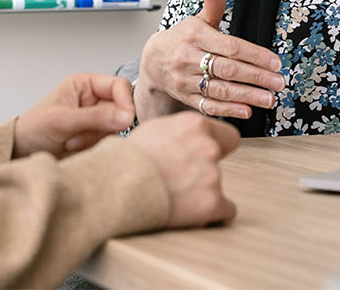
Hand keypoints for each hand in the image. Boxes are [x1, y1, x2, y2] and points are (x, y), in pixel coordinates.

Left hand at [12, 73, 134, 157]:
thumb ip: (96, 117)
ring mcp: (96, 120)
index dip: (125, 102)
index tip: (125, 120)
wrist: (20, 154)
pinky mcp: (96, 138)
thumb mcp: (62, 120)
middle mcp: (93, 100)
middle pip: (121, 109)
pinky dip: (94, 148)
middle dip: (102, 125)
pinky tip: (74, 147)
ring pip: (116, 128)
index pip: (119, 86)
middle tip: (80, 132)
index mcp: (85, 85)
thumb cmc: (32, 130)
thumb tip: (127, 116)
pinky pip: (109, 142)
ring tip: (71, 140)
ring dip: (95, 139)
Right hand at [126, 112, 240, 226]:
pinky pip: (225, 210)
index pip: (227, 136)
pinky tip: (187, 212)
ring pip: (216, 186)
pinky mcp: (211, 203)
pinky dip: (209, 214)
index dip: (215, 147)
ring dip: (200, 192)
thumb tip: (178, 139)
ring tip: (170, 195)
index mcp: (193, 125)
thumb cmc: (121, 161)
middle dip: (202, 170)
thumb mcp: (150, 131)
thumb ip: (176, 133)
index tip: (203, 156)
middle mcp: (208, 147)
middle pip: (219, 161)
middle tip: (177, 179)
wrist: (111, 189)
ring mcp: (212, 175)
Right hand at [139, 0, 285, 119]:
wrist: (153, 62)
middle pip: (228, 69)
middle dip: (256, 77)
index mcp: (196, 36)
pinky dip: (228, 109)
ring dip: (247, 96)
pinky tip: (246, 110)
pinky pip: (207, 105)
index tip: (275, 62)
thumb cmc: (182, 40)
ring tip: (269, 99)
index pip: (230, 47)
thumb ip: (212, 4)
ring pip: (220, 89)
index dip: (255, 55)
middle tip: (278, 83)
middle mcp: (189, 58)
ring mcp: (185, 79)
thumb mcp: (197, 20)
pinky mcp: (185, 96)